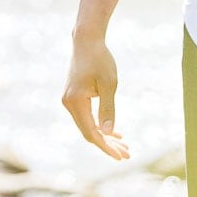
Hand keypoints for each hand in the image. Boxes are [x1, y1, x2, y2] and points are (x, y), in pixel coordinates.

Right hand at [62, 35, 129, 159]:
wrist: (87, 41)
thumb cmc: (100, 59)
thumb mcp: (109, 84)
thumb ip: (108, 109)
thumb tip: (107, 133)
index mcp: (75, 102)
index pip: (90, 133)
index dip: (105, 147)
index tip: (120, 156)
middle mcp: (69, 104)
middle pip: (89, 132)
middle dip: (108, 145)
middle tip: (127, 154)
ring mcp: (70, 101)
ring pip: (88, 126)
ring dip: (106, 136)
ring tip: (124, 146)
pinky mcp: (74, 97)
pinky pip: (87, 117)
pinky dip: (100, 125)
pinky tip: (114, 132)